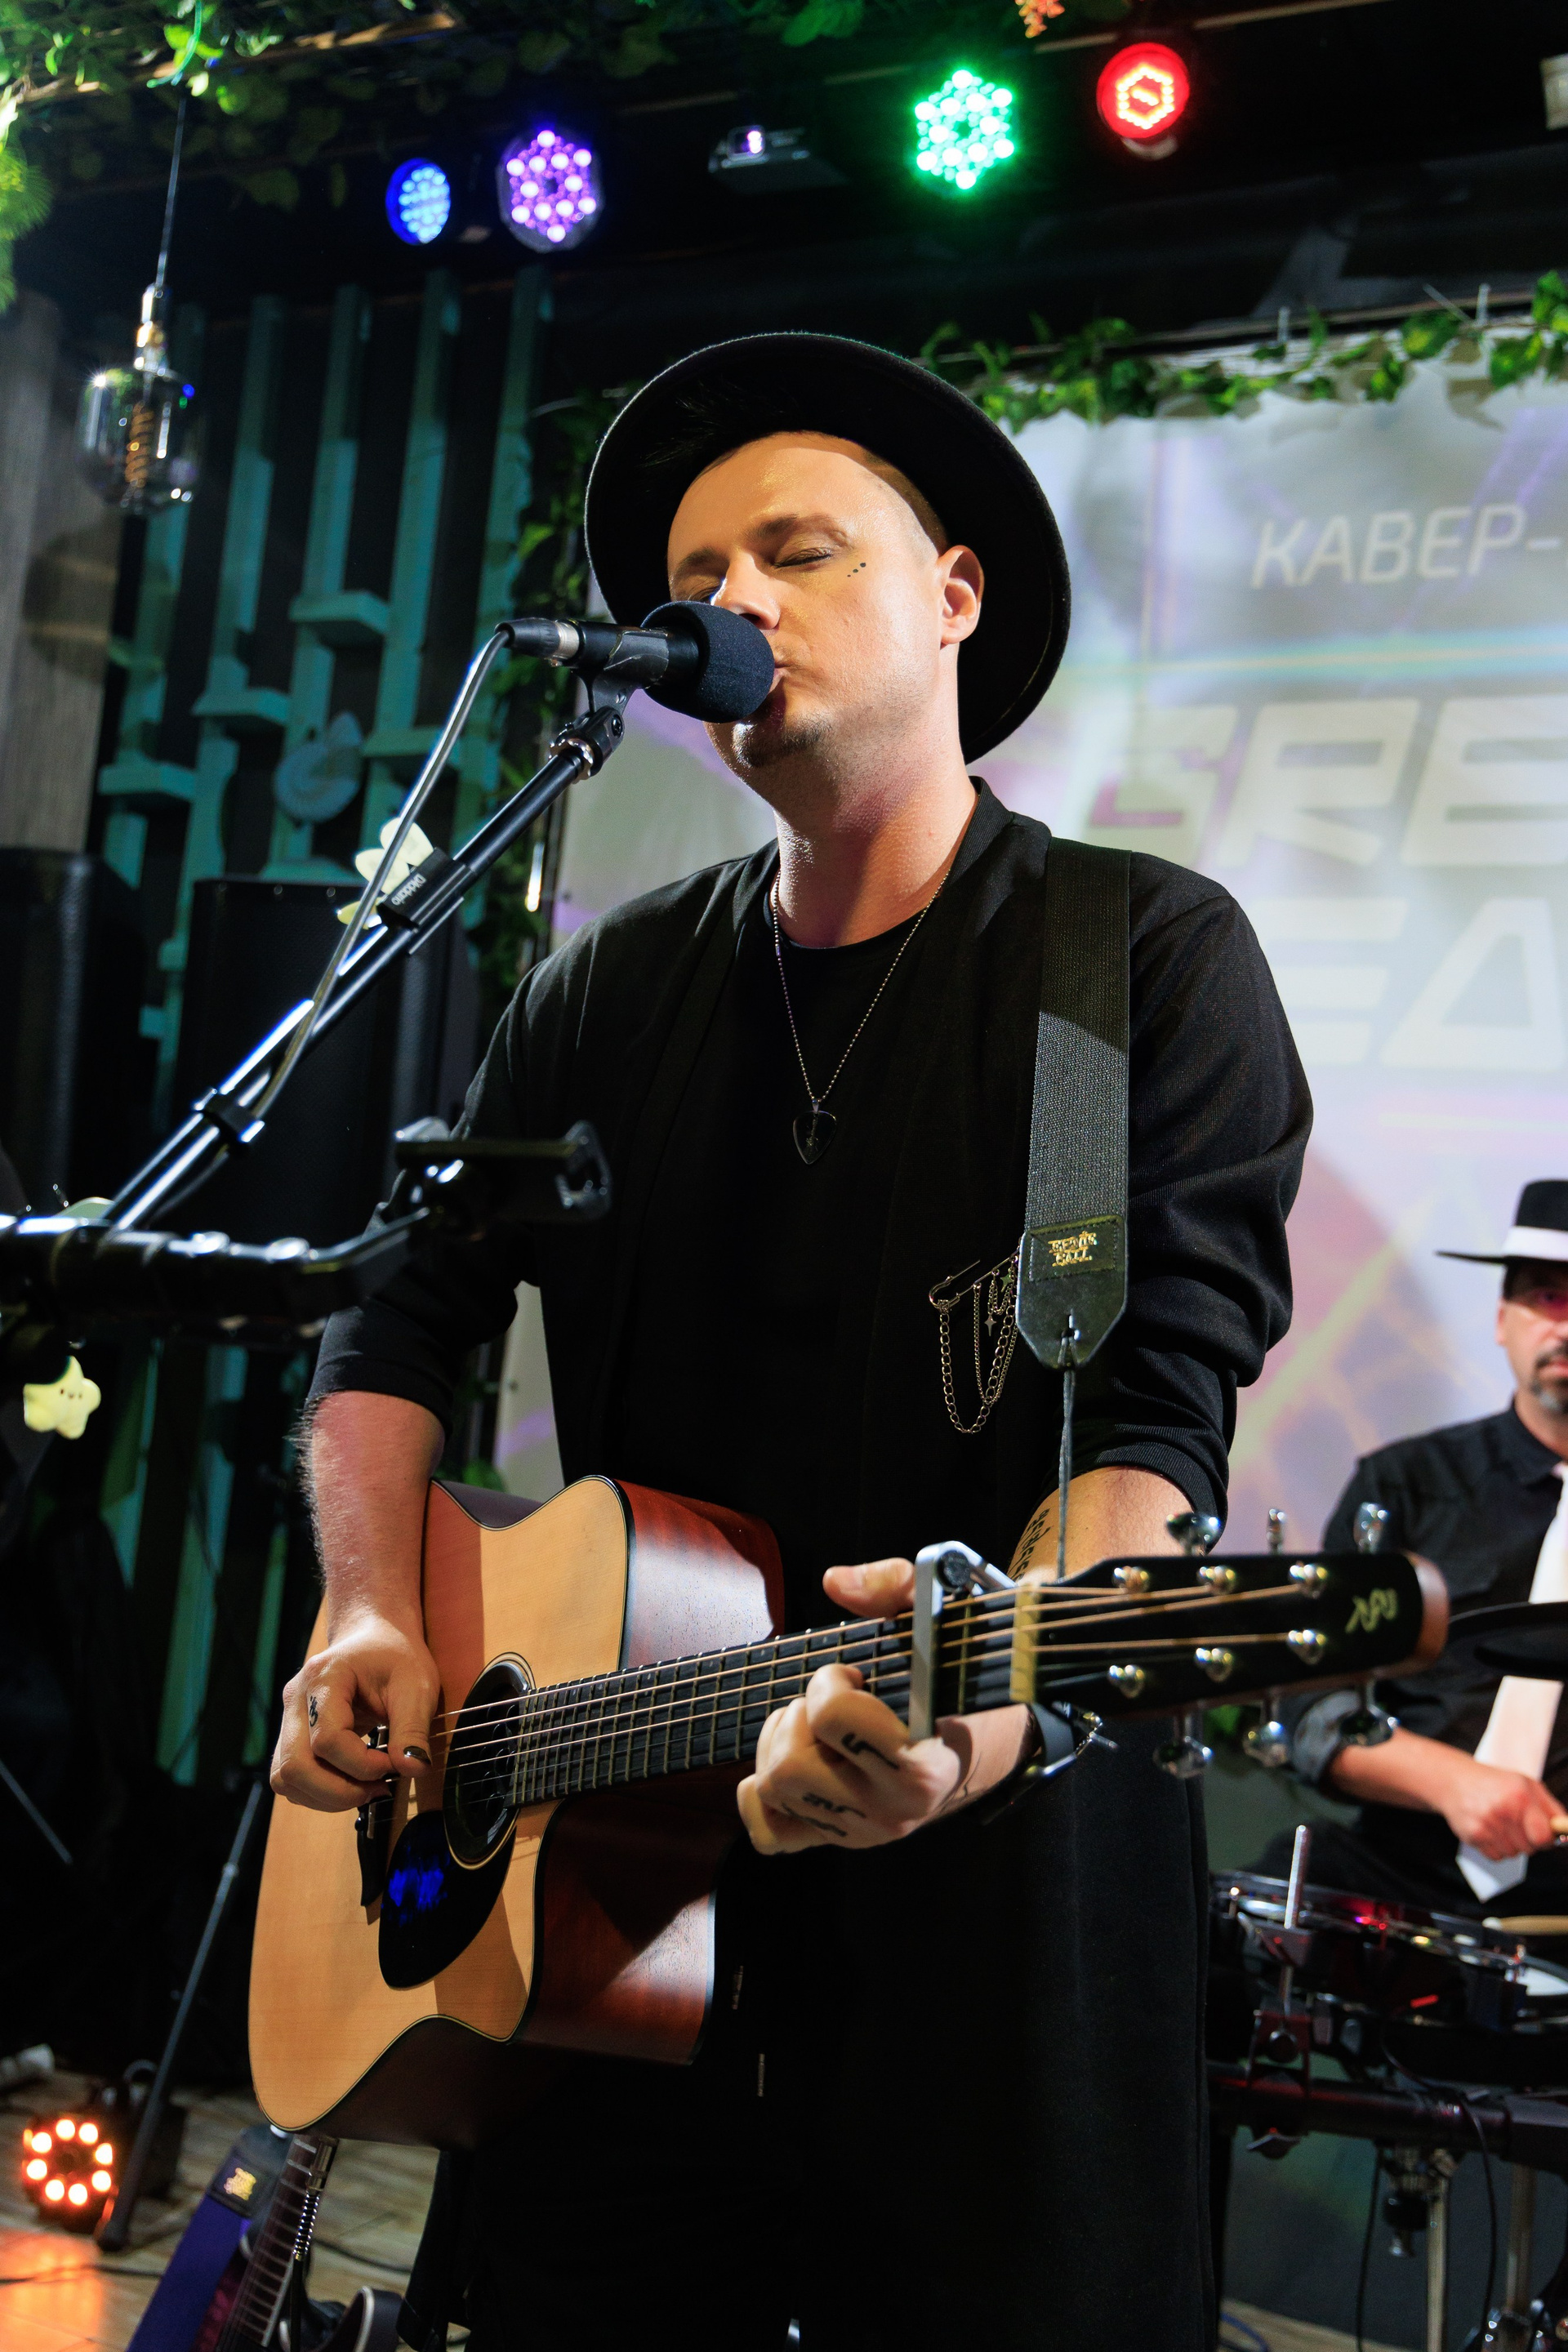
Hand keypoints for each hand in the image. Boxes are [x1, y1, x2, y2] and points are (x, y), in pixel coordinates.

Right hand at [271, 1611, 439, 1813]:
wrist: (374, 1637)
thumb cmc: (395, 1657)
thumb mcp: (417, 1685)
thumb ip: (413, 1729)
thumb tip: (413, 1769)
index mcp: (324, 1677)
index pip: (328, 1740)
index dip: (361, 1765)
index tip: (393, 1765)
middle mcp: (296, 1699)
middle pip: (294, 1766)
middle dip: (338, 1792)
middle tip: (378, 1789)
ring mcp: (288, 1718)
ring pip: (285, 1778)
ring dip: (326, 1797)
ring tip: (367, 1789)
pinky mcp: (291, 1736)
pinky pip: (290, 1777)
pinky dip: (318, 1792)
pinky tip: (351, 1783)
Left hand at [736, 1558, 1031, 1854]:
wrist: (975, 1743)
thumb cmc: (951, 1676)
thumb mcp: (936, 1619)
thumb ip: (894, 1586)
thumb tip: (836, 1582)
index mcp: (921, 1768)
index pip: (834, 1720)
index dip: (831, 1683)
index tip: (853, 1674)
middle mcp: (890, 1811)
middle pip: (788, 1767)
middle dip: (797, 1718)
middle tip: (829, 1701)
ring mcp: (862, 1831)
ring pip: (773, 1790)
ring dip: (782, 1745)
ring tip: (818, 1727)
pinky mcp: (838, 1838)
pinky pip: (769, 1834)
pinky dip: (761, 1797)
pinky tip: (790, 1758)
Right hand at [1437, 1752, 1567, 1860]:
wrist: (1454, 1780)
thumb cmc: (1495, 1783)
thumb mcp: (1527, 1785)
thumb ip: (1551, 1809)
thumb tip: (1567, 1830)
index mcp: (1520, 1797)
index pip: (1543, 1837)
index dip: (1545, 1840)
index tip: (1542, 1834)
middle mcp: (1503, 1811)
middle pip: (1529, 1848)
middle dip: (1527, 1839)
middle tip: (1516, 1822)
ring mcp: (1487, 1825)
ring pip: (1513, 1854)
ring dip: (1511, 1844)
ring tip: (1500, 1824)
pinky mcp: (1473, 1836)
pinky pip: (1496, 1857)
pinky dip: (1496, 1848)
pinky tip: (1489, 1830)